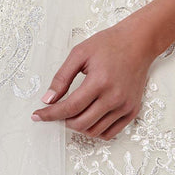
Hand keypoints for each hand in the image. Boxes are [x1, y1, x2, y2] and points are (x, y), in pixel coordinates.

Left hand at [30, 15, 157, 140]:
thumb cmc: (108, 44)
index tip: (37, 115)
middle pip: (81, 123)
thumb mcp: (80, 53)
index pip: (70, 107)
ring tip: (72, 113)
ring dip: (78, 126)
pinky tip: (88, 118)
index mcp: (99, 81)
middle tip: (56, 112)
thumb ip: (62, 77)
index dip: (50, 114)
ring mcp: (125, 106)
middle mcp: (114, 97)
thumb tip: (48, 99)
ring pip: (94, 131)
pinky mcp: (132, 111)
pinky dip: (95, 130)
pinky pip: (110, 133)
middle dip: (63, 121)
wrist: (138, 42)